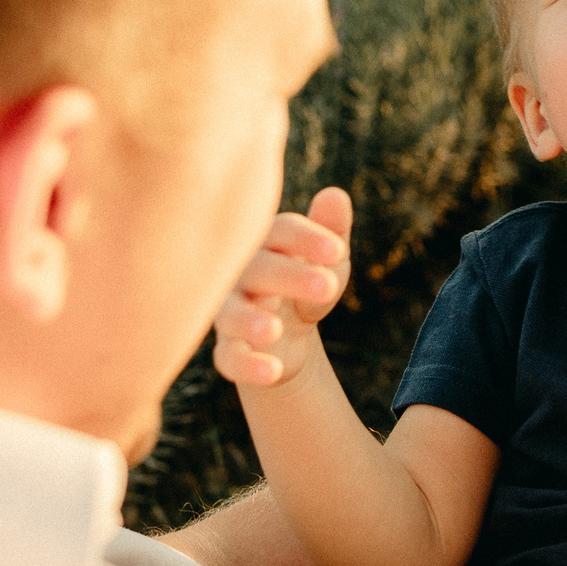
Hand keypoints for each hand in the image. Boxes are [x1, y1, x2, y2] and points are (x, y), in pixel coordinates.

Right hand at [209, 188, 353, 388]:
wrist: (286, 335)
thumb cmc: (305, 280)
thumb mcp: (326, 258)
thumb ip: (331, 229)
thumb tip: (336, 195)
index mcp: (265, 243)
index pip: (279, 231)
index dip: (307, 238)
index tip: (338, 251)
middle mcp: (240, 273)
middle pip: (257, 268)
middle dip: (290, 276)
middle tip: (327, 286)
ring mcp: (229, 312)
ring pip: (230, 313)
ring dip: (249, 320)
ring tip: (275, 329)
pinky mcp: (229, 350)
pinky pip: (228, 358)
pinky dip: (246, 365)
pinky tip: (272, 370)